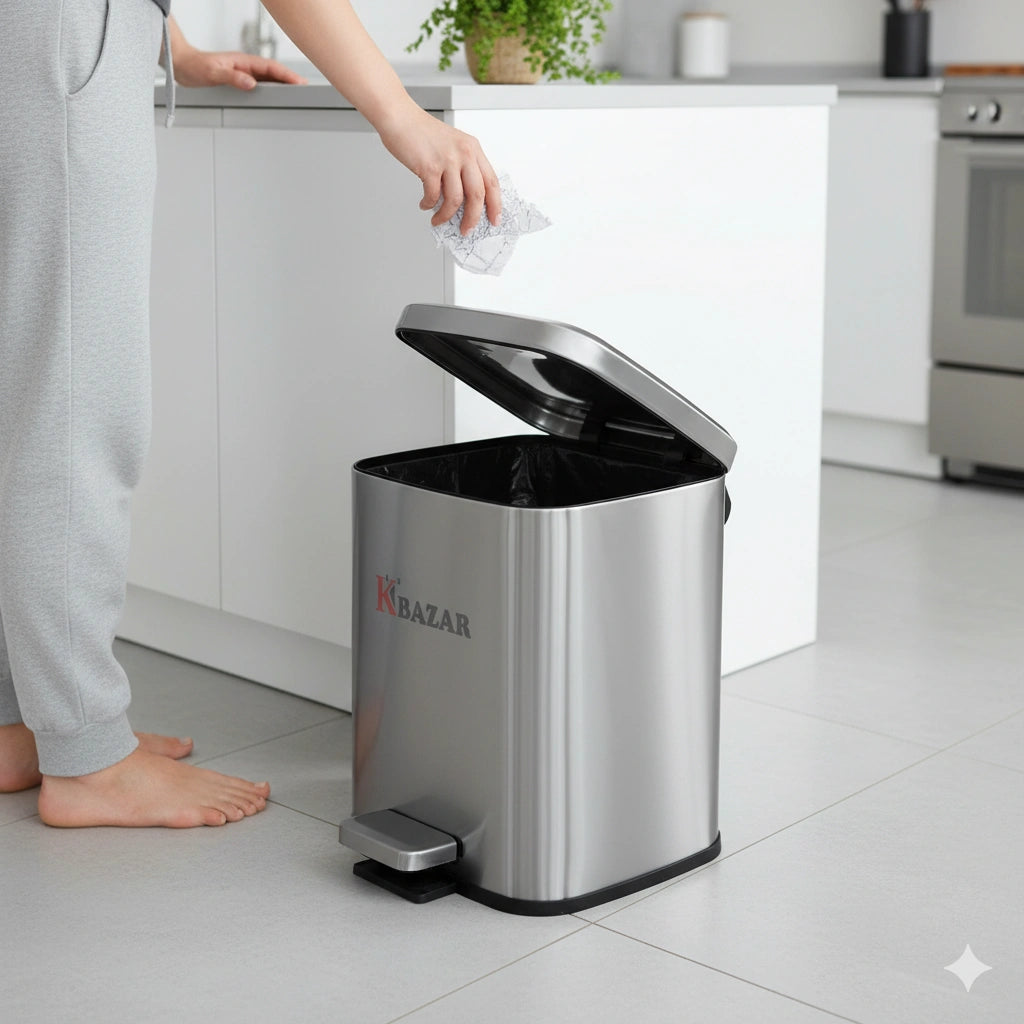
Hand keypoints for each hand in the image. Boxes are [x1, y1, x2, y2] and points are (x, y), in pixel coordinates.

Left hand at [172, 48, 307, 90]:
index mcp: (243, 62)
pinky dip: (271, 90)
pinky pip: (260, 85)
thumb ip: (232, 77)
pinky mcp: (239, 80)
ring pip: (268, 79)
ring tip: (296, 95)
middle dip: (291, 80)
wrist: (181, 64)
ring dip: (282, 85)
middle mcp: (246, 67)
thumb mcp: (213, 73)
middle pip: (274, 73)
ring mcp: (244, 73)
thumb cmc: (194, 66)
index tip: (300, 82)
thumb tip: (251, 83)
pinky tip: (275, 97)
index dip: (287, 75)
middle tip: (306, 90)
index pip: (271, 68)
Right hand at [378, 104, 501, 234]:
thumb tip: (464, 200)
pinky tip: (425, 204)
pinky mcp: (429, 166)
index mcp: (472, 148)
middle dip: (472, 218)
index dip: (495, 204)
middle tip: (466, 229)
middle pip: (477, 195)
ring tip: (438, 219)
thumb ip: (462, 168)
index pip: (492, 181)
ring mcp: (447, 160)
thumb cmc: (422, 132)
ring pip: (455, 200)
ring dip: (446, 215)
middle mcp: (464, 153)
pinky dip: (429, 204)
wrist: (400, 117)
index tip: (494, 219)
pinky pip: (434, 196)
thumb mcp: (452, 145)